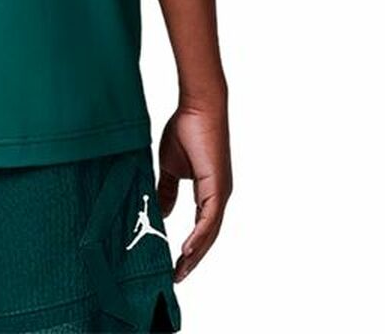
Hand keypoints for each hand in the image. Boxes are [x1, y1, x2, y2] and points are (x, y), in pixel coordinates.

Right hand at [155, 101, 232, 283]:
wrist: (198, 107)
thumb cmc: (186, 129)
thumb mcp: (170, 166)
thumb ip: (167, 189)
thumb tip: (163, 213)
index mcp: (208, 192)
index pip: (200, 228)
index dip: (189, 248)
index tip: (174, 264)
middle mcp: (218, 196)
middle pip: (207, 237)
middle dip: (192, 259)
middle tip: (176, 277)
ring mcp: (220, 192)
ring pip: (209, 233)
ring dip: (195, 254)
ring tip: (180, 271)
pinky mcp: (218, 186)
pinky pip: (209, 219)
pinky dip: (199, 236)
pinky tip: (186, 250)